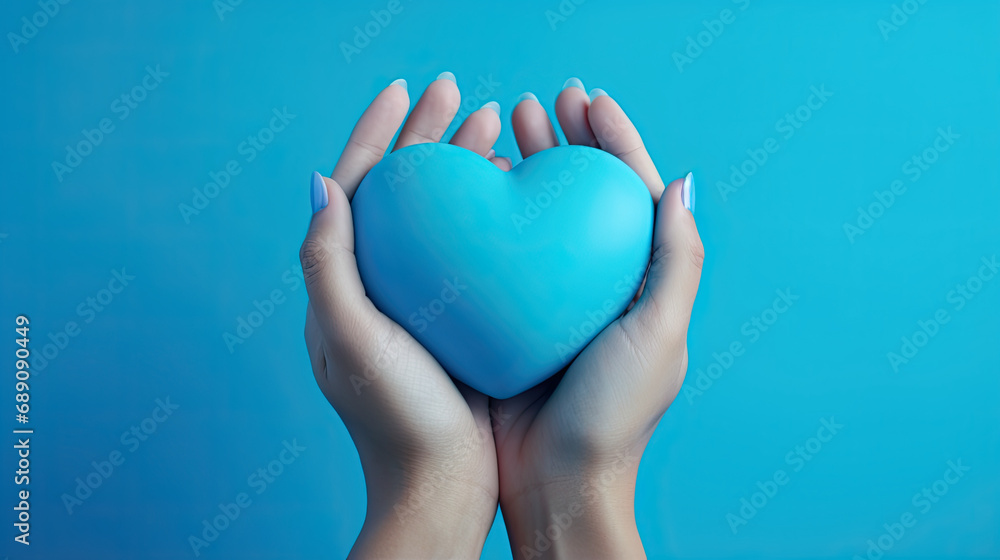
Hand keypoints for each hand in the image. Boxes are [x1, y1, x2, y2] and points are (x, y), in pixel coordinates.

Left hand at [299, 74, 510, 558]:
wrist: (441, 488)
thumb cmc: (397, 420)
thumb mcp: (352, 339)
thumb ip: (327, 262)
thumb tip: (320, 182)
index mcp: (343, 282)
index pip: (355, 188)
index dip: (376, 132)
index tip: (405, 88)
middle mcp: (377, 285)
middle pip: (401, 191)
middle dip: (427, 138)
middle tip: (464, 95)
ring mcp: (418, 301)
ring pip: (439, 215)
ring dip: (462, 168)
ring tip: (496, 128)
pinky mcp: (456, 320)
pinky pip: (469, 250)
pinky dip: (488, 215)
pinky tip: (516, 196)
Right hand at [493, 80, 703, 558]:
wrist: (556, 485)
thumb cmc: (613, 415)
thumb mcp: (658, 333)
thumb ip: (677, 259)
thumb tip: (683, 183)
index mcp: (642, 282)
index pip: (634, 193)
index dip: (616, 140)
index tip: (588, 99)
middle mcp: (598, 285)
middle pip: (584, 196)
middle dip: (567, 143)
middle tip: (539, 102)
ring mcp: (553, 301)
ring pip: (541, 217)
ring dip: (528, 168)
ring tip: (505, 127)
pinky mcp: (512, 319)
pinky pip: (502, 255)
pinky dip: (492, 217)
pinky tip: (472, 190)